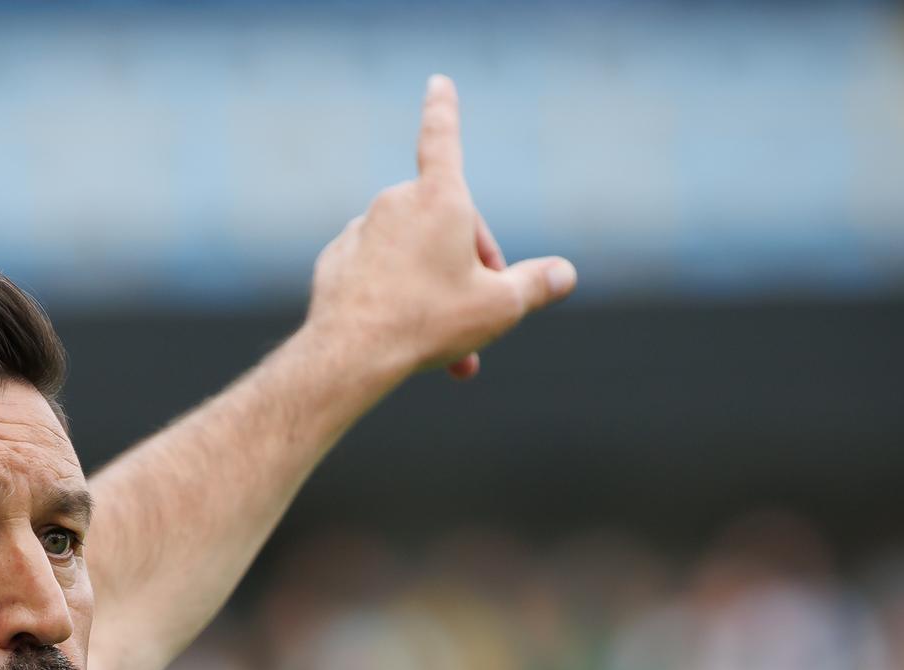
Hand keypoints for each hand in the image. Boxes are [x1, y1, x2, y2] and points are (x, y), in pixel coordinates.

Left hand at [305, 74, 575, 380]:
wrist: (351, 353)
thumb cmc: (430, 321)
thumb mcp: (500, 307)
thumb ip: (536, 285)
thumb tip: (565, 274)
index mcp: (439, 198)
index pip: (444, 138)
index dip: (444, 109)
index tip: (437, 82)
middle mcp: (396, 203)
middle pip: (446, 226)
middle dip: (469, 267)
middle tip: (481, 320)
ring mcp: (361, 230)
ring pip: (411, 256)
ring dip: (434, 290)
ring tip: (446, 344)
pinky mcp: (338, 261)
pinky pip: (378, 273)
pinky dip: (396, 297)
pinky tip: (402, 335)